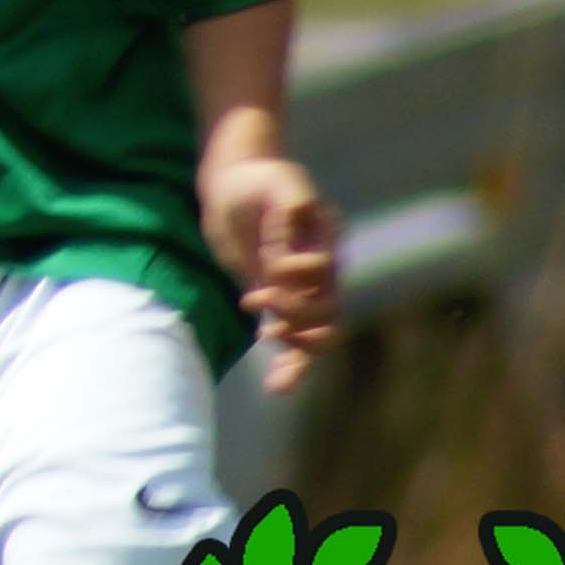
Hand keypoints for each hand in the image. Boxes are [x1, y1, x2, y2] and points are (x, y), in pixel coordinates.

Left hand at [203, 149, 343, 393]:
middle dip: (299, 321)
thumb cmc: (260, 179)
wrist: (235, 185)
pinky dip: (290, 364)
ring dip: (299, 355)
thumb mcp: (278, 181)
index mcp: (325, 243)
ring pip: (318, 336)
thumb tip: (292, 251)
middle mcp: (320, 270)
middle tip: (263, 313)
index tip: (267, 271)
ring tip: (275, 370)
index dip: (296, 279)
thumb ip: (291, 204)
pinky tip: (276, 385)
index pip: (324, 273)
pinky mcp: (280, 301)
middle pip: (328, 313)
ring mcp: (302, 289)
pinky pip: (295, 341)